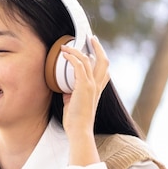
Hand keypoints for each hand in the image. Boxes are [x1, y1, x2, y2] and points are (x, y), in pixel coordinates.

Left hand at [60, 36, 109, 165]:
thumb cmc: (75, 120)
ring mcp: (92, 85)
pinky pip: (79, 66)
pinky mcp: (84, 87)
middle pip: (103, 61)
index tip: (92, 49)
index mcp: (97, 90)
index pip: (104, 71)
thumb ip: (71, 93)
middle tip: (90, 38)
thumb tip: (63, 87)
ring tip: (67, 45)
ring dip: (77, 50)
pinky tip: (64, 54)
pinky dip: (72, 58)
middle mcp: (97, 86)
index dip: (100, 58)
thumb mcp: (73, 103)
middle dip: (98, 47)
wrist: (79, 130)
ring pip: (89, 60)